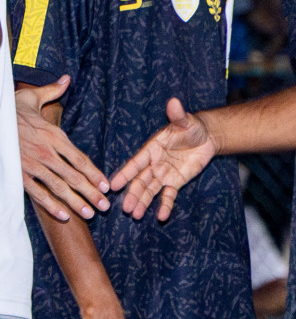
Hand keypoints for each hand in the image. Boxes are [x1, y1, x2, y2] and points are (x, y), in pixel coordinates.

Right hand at [16, 77, 109, 221]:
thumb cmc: (10, 108)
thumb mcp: (32, 97)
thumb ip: (53, 91)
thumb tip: (66, 79)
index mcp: (53, 135)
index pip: (80, 159)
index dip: (94, 174)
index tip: (105, 186)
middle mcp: (46, 151)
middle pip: (74, 176)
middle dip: (91, 193)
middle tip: (105, 207)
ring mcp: (31, 164)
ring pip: (59, 186)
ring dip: (76, 202)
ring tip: (89, 213)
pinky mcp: (18, 172)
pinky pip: (37, 192)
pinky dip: (51, 205)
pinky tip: (63, 215)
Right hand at [110, 98, 216, 220]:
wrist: (206, 138)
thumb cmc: (192, 127)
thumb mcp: (185, 121)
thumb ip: (177, 115)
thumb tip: (174, 102)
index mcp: (151, 149)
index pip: (135, 164)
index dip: (124, 175)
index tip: (112, 185)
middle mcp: (153, 164)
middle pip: (140, 181)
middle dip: (132, 195)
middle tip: (125, 209)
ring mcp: (163, 174)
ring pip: (150, 190)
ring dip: (143, 202)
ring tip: (135, 215)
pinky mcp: (176, 182)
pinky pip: (169, 195)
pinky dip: (165, 205)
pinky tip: (161, 216)